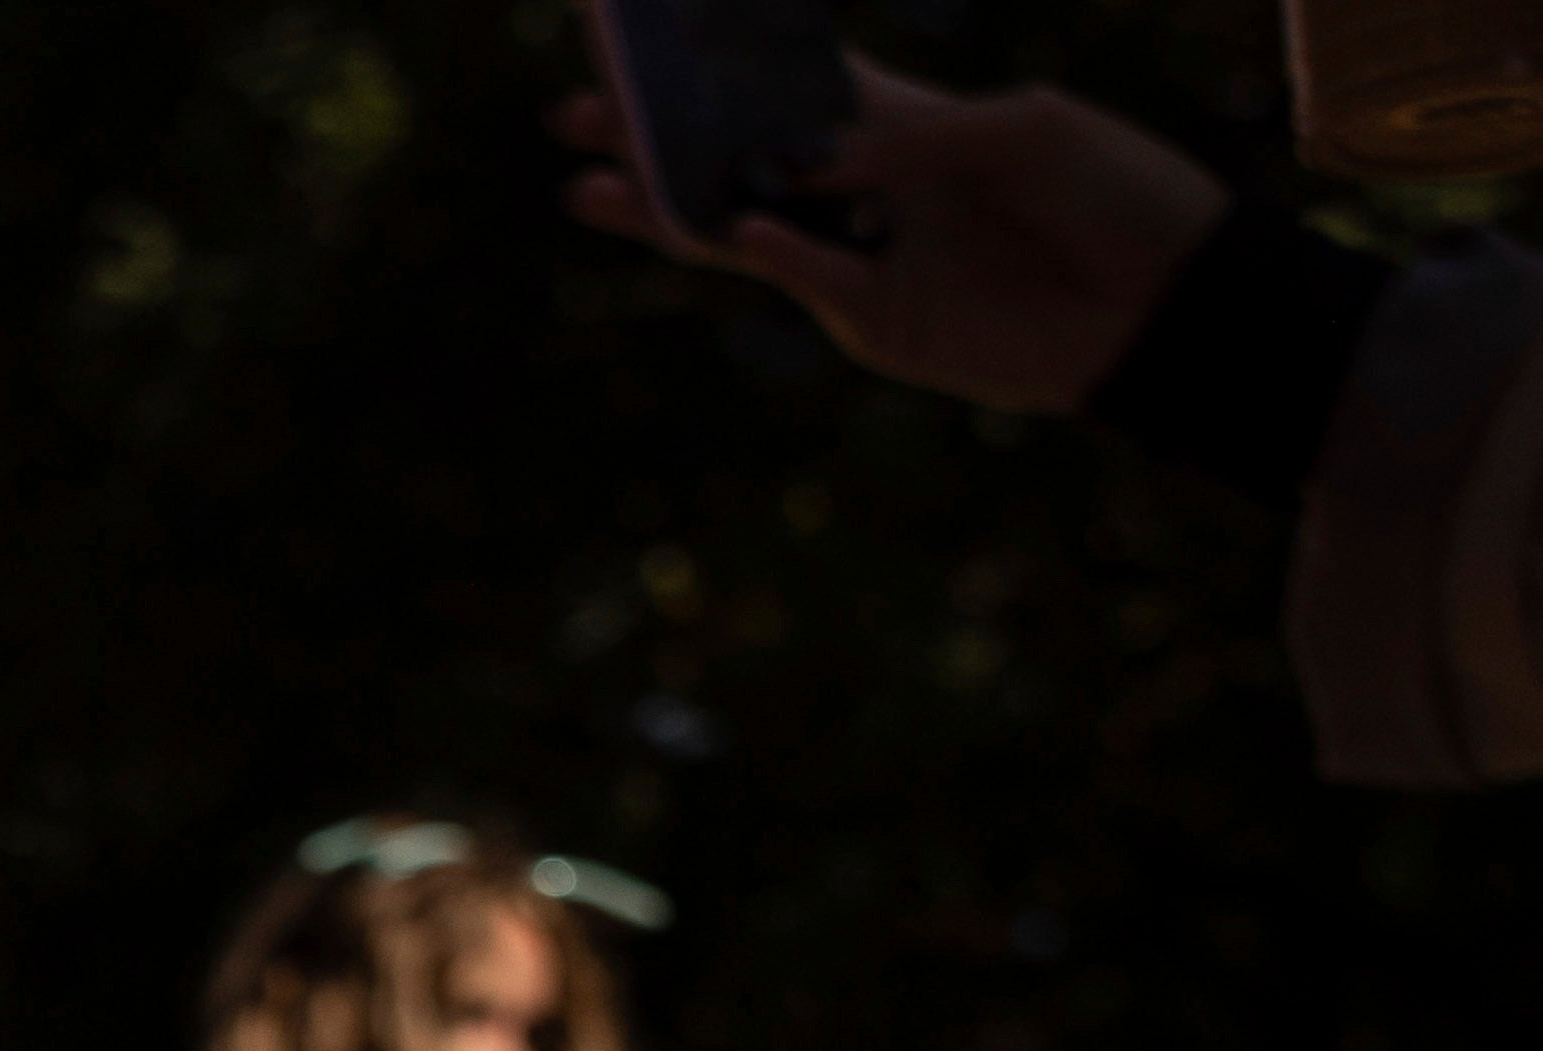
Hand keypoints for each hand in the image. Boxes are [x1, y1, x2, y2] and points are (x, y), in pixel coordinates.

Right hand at [557, 69, 1219, 415]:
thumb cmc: (1112, 190)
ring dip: (667, 206)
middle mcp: (865, 187)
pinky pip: (807, 279)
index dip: (727, 59)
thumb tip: (805, 165)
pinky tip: (730, 225)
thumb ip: (912, 138)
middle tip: (581, 111)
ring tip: (593, 187)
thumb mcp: (1025, 129)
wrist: (1166, 300)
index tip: (657, 31)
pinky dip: (770, 251)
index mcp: (901, 121)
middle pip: (740, 155)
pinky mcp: (874, 321)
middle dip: (660, 134)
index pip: (795, 82)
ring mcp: (862, 257)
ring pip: (742, 227)